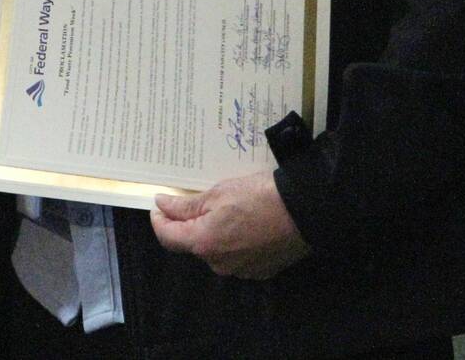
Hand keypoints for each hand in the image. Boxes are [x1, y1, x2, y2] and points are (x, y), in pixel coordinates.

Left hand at [151, 171, 309, 279]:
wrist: (305, 210)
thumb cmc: (259, 197)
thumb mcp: (217, 194)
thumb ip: (186, 205)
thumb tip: (162, 205)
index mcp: (204, 243)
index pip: (168, 237)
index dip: (159, 220)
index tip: (159, 205)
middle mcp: (219, 263)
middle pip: (192, 243)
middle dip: (189, 223)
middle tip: (195, 199)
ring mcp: (241, 270)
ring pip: (215, 250)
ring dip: (213, 232)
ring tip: (225, 209)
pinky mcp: (261, 270)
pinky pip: (237, 257)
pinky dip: (233, 241)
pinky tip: (244, 223)